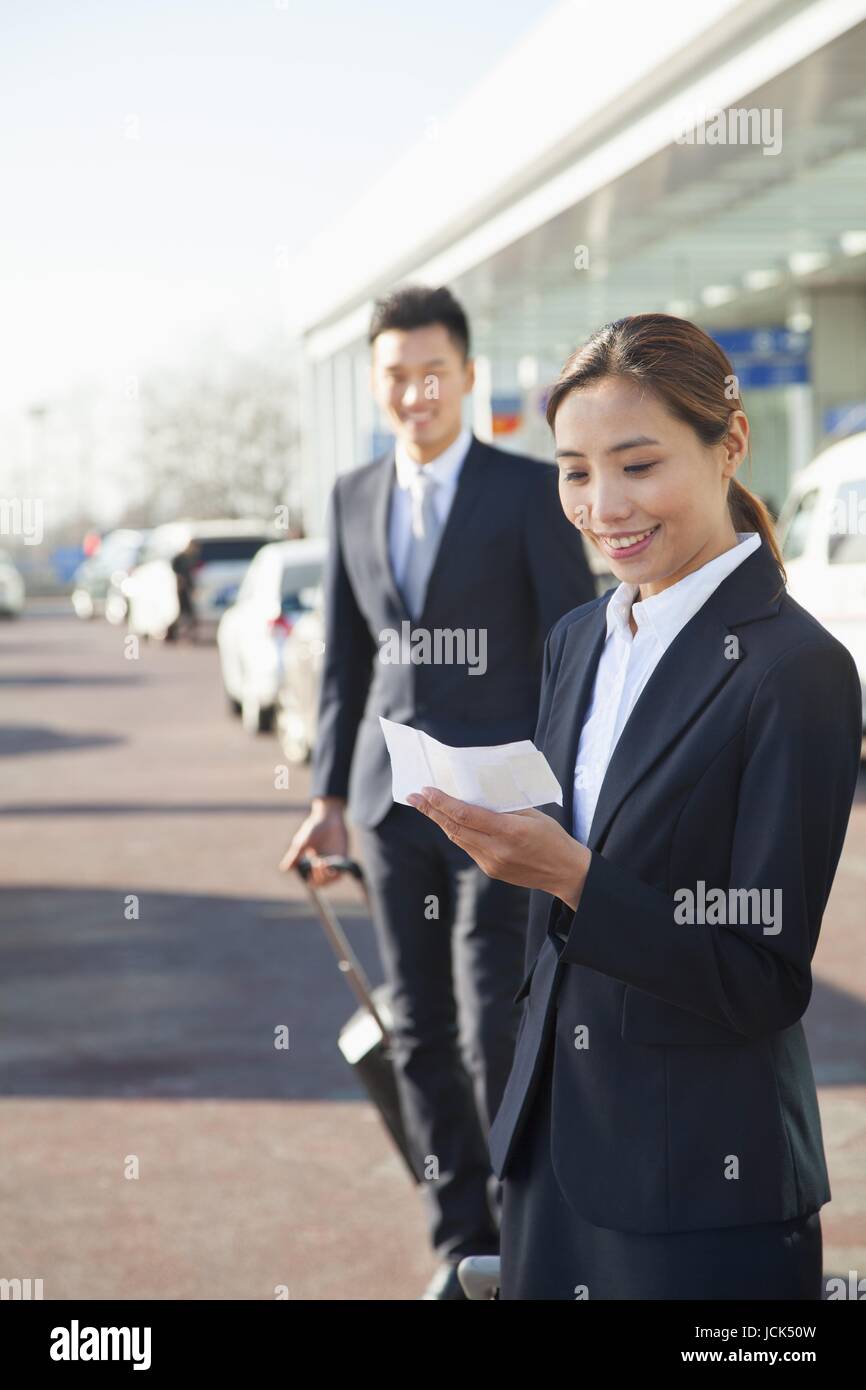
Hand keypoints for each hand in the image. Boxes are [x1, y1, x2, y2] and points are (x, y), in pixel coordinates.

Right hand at [279, 799, 347, 886]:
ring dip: (326, 877)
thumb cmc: (313, 828)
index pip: (312, 880)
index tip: (308, 870)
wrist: (328, 816)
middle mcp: (323, 865)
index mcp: (312, 863)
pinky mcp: (344, 857)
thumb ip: (294, 857)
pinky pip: (342, 871)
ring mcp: (334, 862)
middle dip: (318, 878)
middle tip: (316, 863)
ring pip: (331, 879)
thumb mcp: (301, 843)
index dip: (310, 880)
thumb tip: (284, 869)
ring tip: (322, 863)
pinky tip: (329, 862)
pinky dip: (336, 872)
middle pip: (322, 882)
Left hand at [406, 787, 589, 907]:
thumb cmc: (553, 838)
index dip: (442, 802)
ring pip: (458, 839)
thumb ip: (505, 805)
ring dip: (441, 821)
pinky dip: (458, 832)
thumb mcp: (533, 814)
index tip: (427, 790)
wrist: (566, 873)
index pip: (466, 815)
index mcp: (509, 831)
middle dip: (431, 811)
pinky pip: (469, 848)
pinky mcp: (491, 870)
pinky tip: (451, 822)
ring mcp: (491, 863)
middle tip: (413, 796)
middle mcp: (496, 850)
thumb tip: (477, 794)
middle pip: (454, 828)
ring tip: (426, 806)